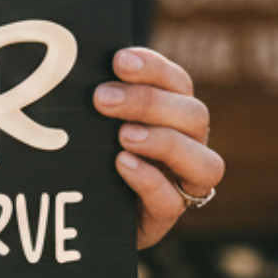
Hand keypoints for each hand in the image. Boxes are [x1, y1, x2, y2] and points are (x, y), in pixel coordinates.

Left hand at [95, 47, 223, 248]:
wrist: (75, 209)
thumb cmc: (87, 152)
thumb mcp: (91, 121)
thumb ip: (93, 96)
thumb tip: (70, 67)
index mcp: (171, 114)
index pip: (178, 83)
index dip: (154, 68)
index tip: (119, 60)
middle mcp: (187, 146)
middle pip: (195, 115)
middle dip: (149, 102)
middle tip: (102, 99)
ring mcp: (181, 184)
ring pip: (206, 163)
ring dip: (165, 143)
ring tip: (123, 136)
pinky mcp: (162, 217)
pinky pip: (174, 203)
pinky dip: (150, 181)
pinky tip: (122, 164)